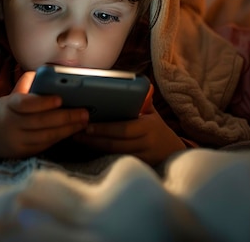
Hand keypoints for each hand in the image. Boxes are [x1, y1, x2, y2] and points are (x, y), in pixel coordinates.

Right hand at [0, 71, 89, 158]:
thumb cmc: (5, 111)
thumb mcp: (11, 95)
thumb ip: (27, 84)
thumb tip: (44, 72)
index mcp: (8, 106)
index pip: (25, 104)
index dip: (43, 102)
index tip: (60, 99)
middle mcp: (11, 124)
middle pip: (41, 122)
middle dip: (66, 117)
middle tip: (84, 113)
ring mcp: (16, 141)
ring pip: (45, 136)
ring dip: (67, 129)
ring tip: (83, 123)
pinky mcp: (22, 153)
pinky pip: (44, 145)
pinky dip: (60, 138)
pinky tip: (72, 132)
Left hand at [71, 85, 186, 165]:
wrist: (173, 151)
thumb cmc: (158, 129)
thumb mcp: (152, 114)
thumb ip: (141, 101)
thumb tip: (133, 83)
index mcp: (148, 127)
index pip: (122, 129)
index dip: (104, 129)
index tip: (88, 125)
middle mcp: (146, 144)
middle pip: (115, 143)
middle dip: (93, 139)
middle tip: (76, 133)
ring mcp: (142, 158)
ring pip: (113, 154)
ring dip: (94, 147)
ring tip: (79, 139)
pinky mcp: (137, 167)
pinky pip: (116, 161)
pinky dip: (101, 155)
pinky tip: (89, 149)